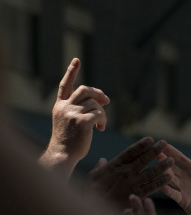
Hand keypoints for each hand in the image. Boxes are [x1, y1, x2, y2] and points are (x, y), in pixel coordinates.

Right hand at [39, 58, 109, 175]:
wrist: (62, 154)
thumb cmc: (69, 141)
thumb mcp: (69, 121)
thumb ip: (80, 109)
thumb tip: (102, 100)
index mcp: (60, 106)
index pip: (65, 85)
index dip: (71, 72)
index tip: (77, 60)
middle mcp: (64, 107)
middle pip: (85, 89)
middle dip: (98, 93)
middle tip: (107, 101)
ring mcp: (72, 113)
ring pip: (95, 103)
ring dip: (102, 113)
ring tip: (101, 124)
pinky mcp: (81, 121)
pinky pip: (99, 114)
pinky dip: (103, 120)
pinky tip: (100, 129)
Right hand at [87, 137, 173, 209]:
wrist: (94, 211)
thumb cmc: (91, 194)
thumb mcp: (92, 177)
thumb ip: (99, 168)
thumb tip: (103, 160)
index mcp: (114, 166)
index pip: (130, 152)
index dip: (141, 145)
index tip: (150, 139)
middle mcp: (125, 172)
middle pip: (143, 159)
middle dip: (155, 151)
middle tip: (164, 143)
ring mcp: (133, 183)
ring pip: (151, 172)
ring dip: (162, 165)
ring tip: (172, 159)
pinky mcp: (138, 195)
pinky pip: (152, 187)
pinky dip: (161, 181)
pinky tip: (169, 177)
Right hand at [159, 142, 190, 214]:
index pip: (182, 159)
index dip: (174, 152)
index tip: (163, 143)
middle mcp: (186, 178)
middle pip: (173, 166)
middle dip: (164, 159)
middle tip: (155, 150)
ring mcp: (183, 189)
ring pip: (170, 178)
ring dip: (163, 171)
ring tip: (156, 164)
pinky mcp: (182, 200)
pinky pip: (173, 194)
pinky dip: (167, 190)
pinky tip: (161, 185)